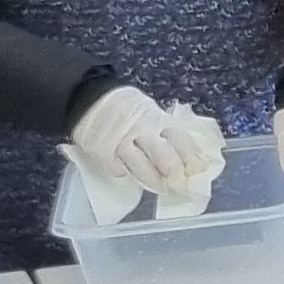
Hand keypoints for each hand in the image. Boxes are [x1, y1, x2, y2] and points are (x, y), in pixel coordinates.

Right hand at [67, 86, 219, 200]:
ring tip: (161, 187)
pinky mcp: (102, 152)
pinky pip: (119, 170)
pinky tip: (131, 176)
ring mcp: (121, 142)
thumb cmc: (123, 105)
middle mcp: (142, 130)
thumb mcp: (149, 109)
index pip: (182, 142)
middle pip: (166, 159)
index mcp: (157, 118)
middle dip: (176, 176)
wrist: (86, 96)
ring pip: (143, 169)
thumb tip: (186, 150)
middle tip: (180, 185)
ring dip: (154, 181)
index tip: (197, 172)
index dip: (192, 159)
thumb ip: (164, 127)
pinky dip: (126, 175)